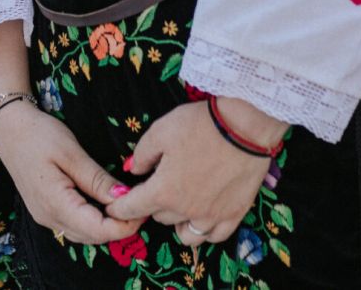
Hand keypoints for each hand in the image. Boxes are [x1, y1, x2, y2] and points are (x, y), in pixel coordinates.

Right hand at [0, 102, 140, 246]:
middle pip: (94, 236)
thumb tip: (125, 199)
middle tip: (141, 202)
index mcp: (56, 204)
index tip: (144, 206)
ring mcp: (45, 217)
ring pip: (85, 234)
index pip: (99, 230)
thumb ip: (97, 179)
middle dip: (121, 226)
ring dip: (108, 225)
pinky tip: (105, 203)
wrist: (8, 127)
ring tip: (127, 201)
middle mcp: (49, 218)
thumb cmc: (38, 134)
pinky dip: (94, 220)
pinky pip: (75, 225)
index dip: (125, 225)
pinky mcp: (45, 211)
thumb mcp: (72, 152)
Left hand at [106, 99, 280, 244]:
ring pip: (185, 234)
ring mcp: (211, 216)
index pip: (131, 209)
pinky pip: (214, 236)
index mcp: (163, 191)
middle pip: (159, 217)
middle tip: (158, 186)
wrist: (246, 126)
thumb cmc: (200, 125)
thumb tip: (133, 171)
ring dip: (177, 221)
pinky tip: (204, 215)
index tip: (114, 207)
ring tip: (180, 204)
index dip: (118, 208)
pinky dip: (205, 230)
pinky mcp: (234, 214)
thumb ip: (142, 154)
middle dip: (153, 204)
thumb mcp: (161, 130)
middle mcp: (185, 210)